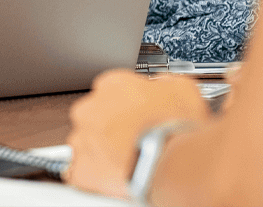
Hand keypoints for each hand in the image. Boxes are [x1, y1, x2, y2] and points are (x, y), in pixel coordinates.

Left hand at [66, 69, 210, 198]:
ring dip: (102, 151)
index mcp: (112, 84)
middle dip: (112, 129)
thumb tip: (165, 85)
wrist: (174, 162)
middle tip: (134, 142)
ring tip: (127, 163)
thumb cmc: (178, 127)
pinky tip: (112, 179)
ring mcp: (83, 138)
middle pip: (96, 116)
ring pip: (87, 143)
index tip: (137, 118)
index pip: (112, 91)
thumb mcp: (182, 89)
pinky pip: (80, 172)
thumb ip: (164, 83)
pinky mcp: (81, 168)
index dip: (128, 107)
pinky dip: (93, 177)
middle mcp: (91, 107)